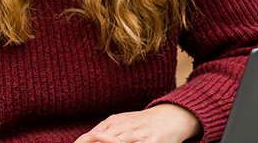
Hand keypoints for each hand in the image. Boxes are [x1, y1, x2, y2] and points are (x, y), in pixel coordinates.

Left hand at [71, 103, 202, 142]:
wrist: (171, 117)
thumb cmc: (142, 123)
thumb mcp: (122, 122)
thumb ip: (104, 131)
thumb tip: (86, 139)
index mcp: (114, 122)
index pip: (91, 136)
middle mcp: (124, 127)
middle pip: (101, 141)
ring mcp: (137, 135)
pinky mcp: (151, 142)